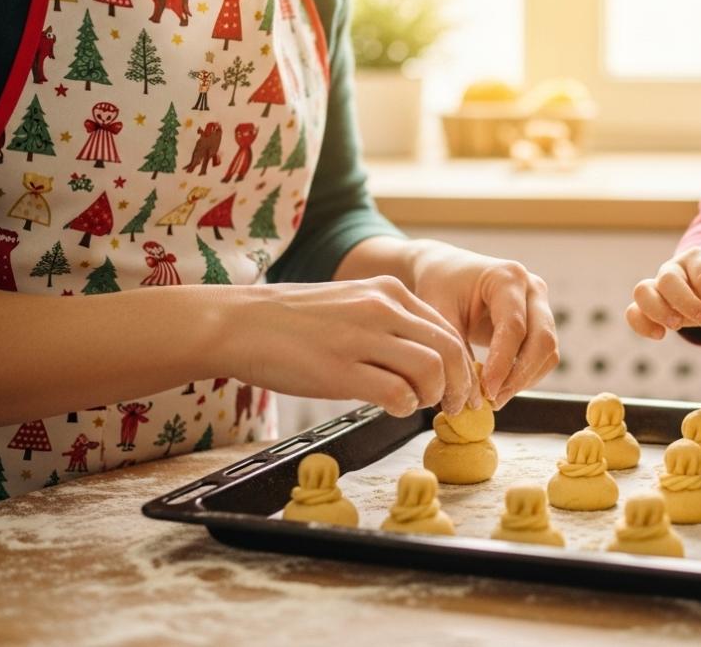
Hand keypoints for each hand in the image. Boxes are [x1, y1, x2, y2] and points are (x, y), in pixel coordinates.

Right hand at [234, 278, 477, 417]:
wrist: (239, 323)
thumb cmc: (292, 322)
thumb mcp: (350, 305)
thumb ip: (388, 324)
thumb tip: (424, 360)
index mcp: (387, 291)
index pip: (447, 328)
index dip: (461, 363)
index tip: (460, 386)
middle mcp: (381, 308)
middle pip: (449, 349)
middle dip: (460, 384)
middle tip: (454, 406)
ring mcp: (361, 338)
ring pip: (431, 369)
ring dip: (433, 396)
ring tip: (416, 405)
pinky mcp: (340, 369)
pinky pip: (397, 392)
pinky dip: (404, 406)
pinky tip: (391, 408)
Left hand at [407, 241, 558, 408]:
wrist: (448, 271)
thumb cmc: (440, 288)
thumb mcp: (438, 314)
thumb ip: (454, 353)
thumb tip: (470, 400)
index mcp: (507, 277)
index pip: (514, 326)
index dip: (503, 363)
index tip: (487, 391)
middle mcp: (532, 288)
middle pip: (543, 339)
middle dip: (520, 375)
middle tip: (493, 400)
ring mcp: (541, 304)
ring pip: (549, 351)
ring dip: (525, 379)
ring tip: (494, 398)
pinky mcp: (541, 322)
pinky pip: (544, 356)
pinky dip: (527, 375)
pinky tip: (502, 387)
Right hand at [626, 247, 700, 339]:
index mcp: (699, 260)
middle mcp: (673, 269)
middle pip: (669, 279)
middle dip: (686, 302)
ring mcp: (655, 284)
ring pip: (643, 290)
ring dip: (659, 310)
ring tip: (676, 327)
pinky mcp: (646, 302)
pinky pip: (633, 310)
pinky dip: (641, 324)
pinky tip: (659, 335)